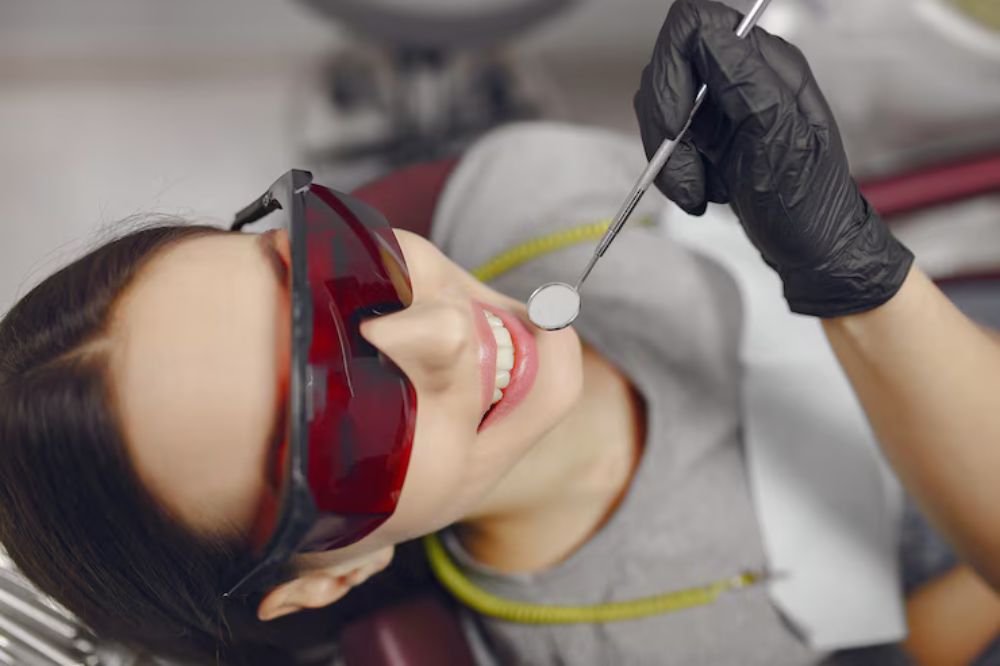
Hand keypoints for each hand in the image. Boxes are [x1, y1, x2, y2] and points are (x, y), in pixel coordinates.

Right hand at [634, 0, 912, 316]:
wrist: (812, 250)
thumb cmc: (809, 203)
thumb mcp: (780, 141)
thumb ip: (746, 81)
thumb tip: (706, 33)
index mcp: (767, 65)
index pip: (694, 26)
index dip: (672, 71)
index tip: (678, 127)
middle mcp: (741, 75)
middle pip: (666, 70)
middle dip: (666, 130)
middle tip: (688, 178)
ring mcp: (722, 104)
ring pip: (659, 108)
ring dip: (670, 159)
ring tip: (701, 191)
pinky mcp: (708, 132)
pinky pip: (666, 139)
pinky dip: (674, 171)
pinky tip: (702, 192)